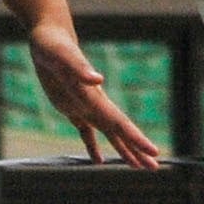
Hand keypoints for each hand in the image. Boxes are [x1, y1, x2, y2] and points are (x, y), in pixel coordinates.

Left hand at [26, 20, 164, 167]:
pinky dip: (93, 147)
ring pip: (108, 134)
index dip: (137, 139)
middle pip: (120, 132)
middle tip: (154, 168)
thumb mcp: (62, 56)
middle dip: (137, 150)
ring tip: (136, 166)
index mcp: (95, 97)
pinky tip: (97, 160)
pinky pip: (85, 132)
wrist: (49, 35)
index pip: (121, 123)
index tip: (154, 153)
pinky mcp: (70, 107)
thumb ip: (79, 68)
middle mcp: (94, 104)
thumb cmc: (54, 45)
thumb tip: (98, 79)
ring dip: (122, 150)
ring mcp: (84, 105)